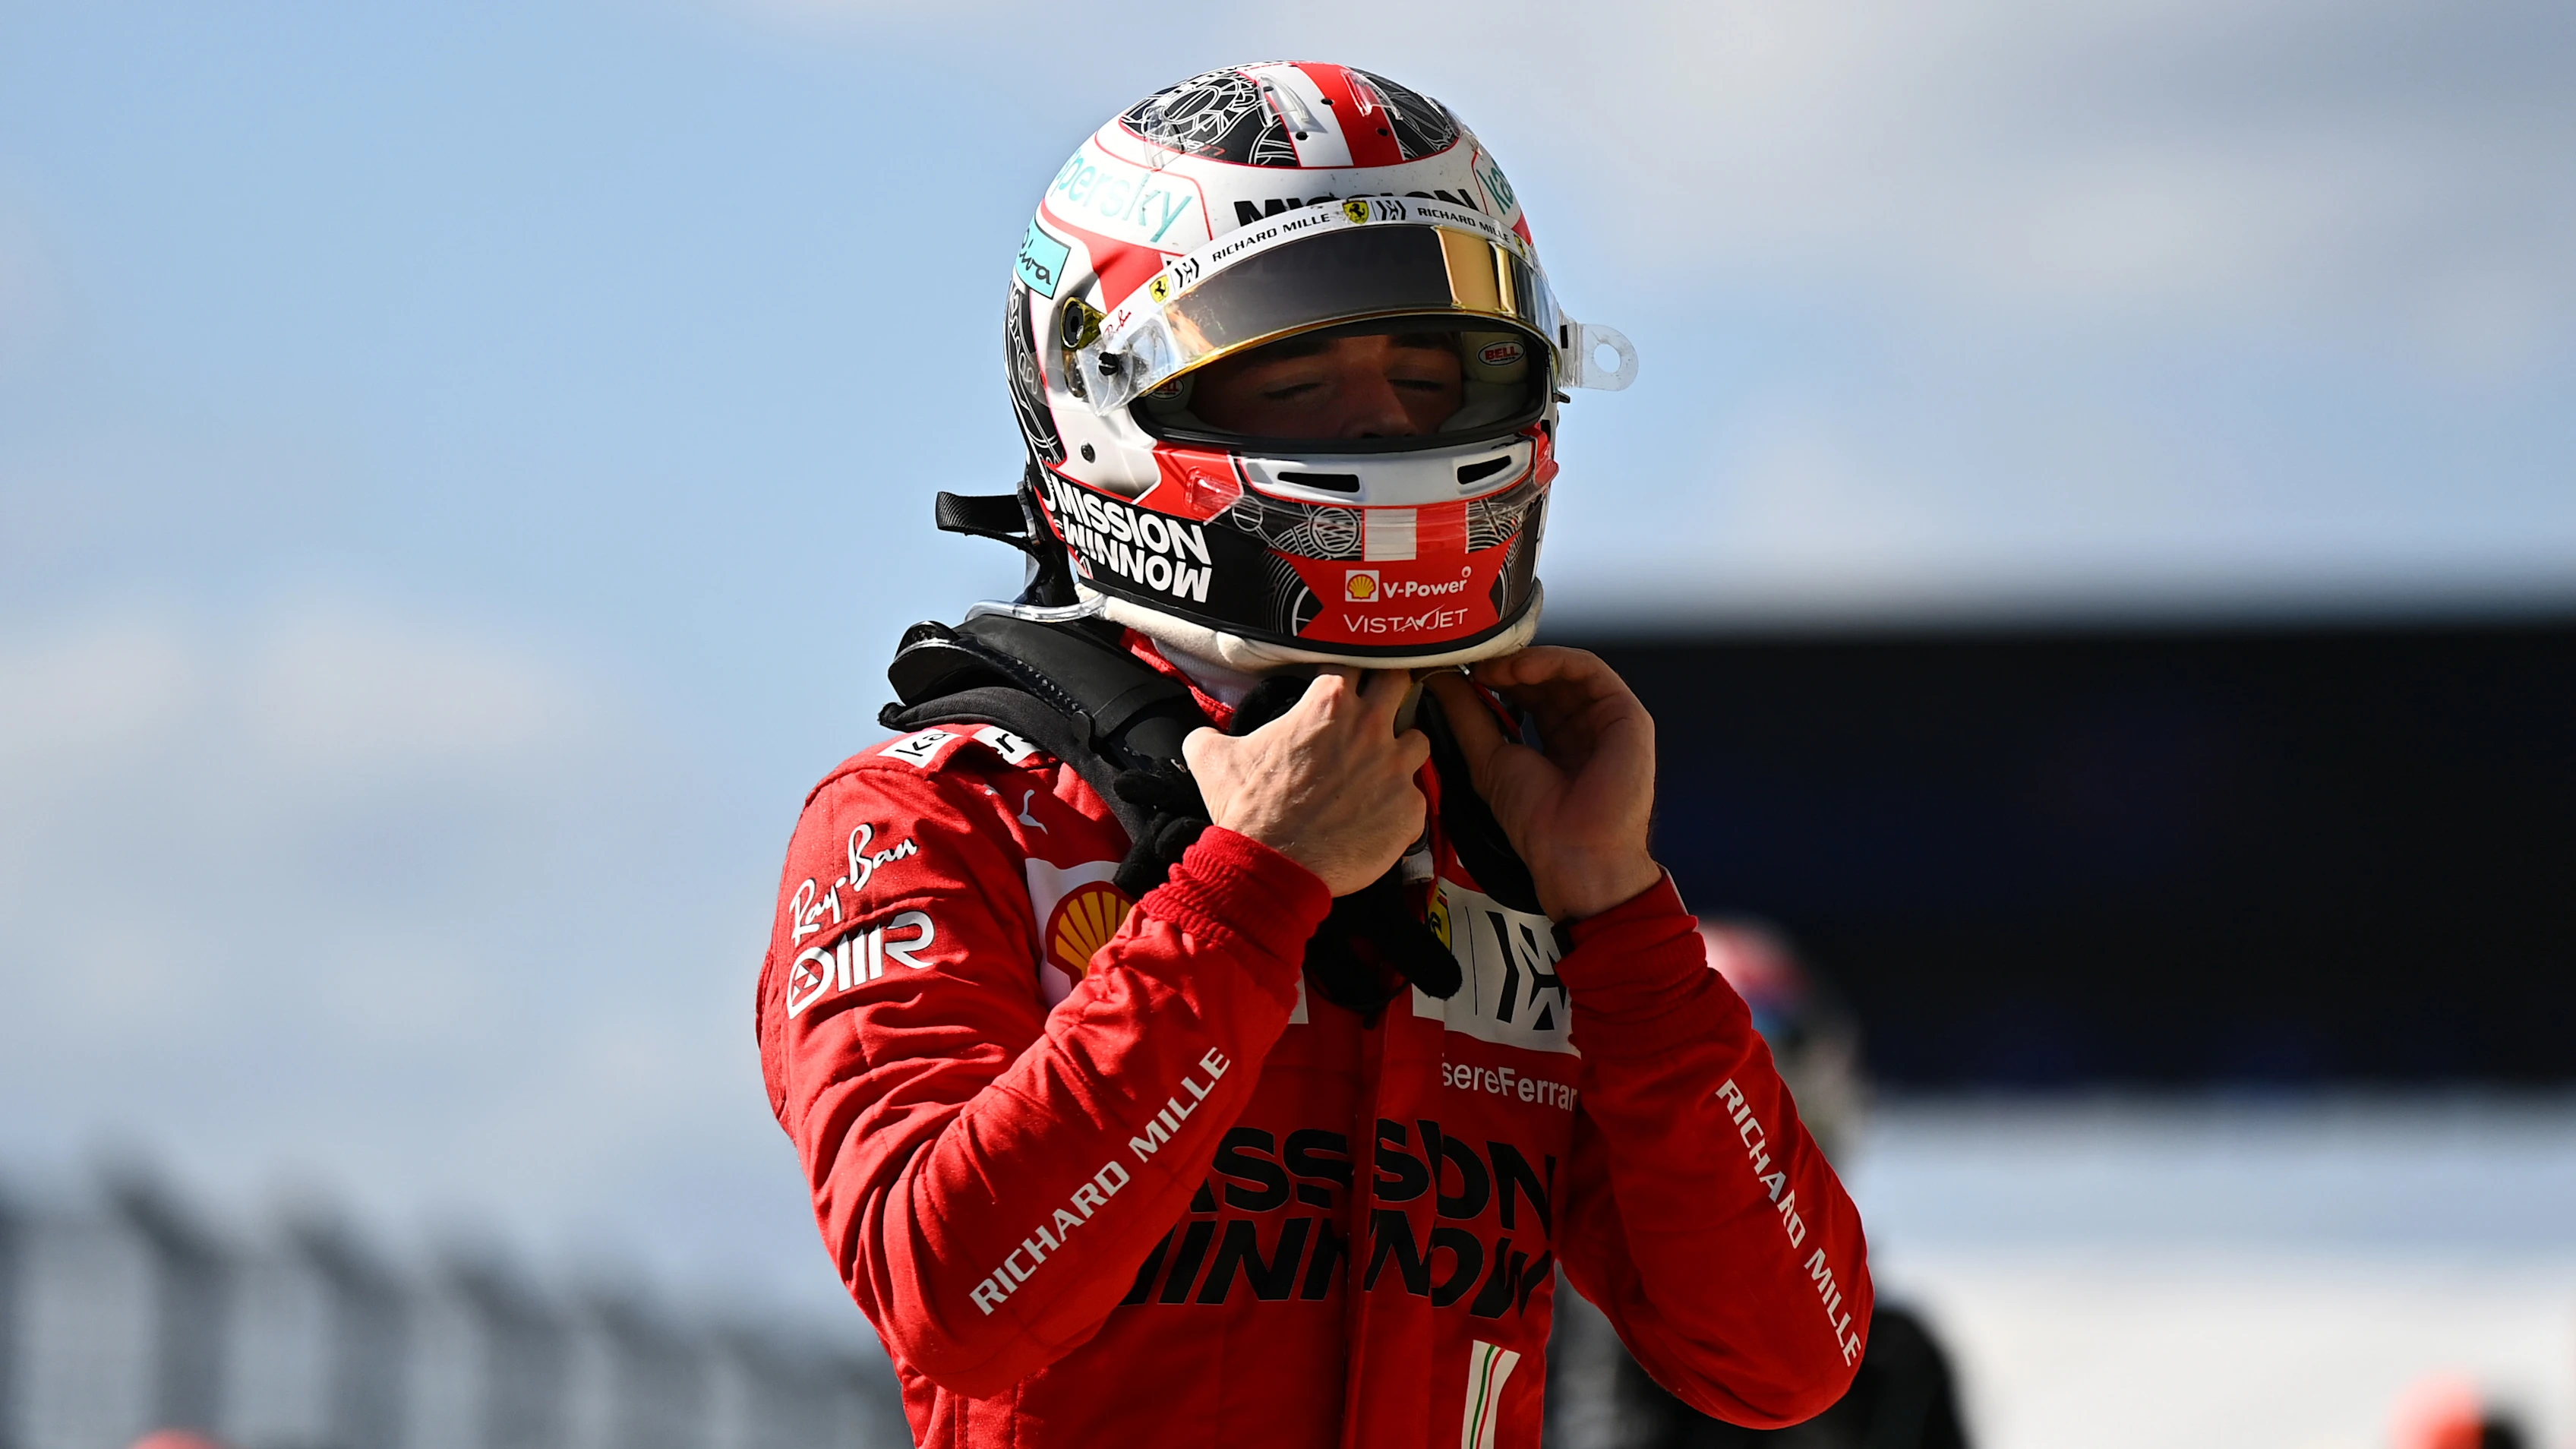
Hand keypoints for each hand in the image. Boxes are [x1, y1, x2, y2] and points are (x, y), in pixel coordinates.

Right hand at [1183, 668, 1430, 895]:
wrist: (1272, 866)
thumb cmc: (1247, 810)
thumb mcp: (1213, 760)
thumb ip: (1210, 735)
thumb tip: (1202, 735)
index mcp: (1328, 704)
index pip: (1349, 662)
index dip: (1344, 672)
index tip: (1339, 686)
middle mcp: (1370, 727)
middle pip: (1399, 681)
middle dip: (1390, 689)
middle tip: (1377, 706)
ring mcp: (1395, 767)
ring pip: (1418, 739)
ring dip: (1402, 749)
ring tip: (1383, 767)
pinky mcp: (1409, 808)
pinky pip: (1417, 796)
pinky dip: (1401, 804)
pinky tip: (1381, 815)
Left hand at [1426, 649, 1661, 920]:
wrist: (1574, 853)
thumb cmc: (1538, 823)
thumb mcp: (1489, 761)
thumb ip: (1467, 719)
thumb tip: (1440, 681)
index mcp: (1556, 744)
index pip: (1527, 695)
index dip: (1494, 679)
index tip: (1458, 673)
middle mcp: (1584, 729)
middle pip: (1546, 679)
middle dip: (1507, 666)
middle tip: (1471, 661)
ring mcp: (1607, 720)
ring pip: (1566, 670)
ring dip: (1525, 661)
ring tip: (1490, 667)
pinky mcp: (1627, 714)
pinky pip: (1589, 671)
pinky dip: (1553, 661)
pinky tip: (1519, 669)